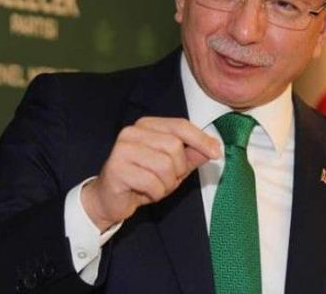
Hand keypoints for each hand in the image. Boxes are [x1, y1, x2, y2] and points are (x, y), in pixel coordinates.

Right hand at [81, 117, 219, 231]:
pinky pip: (151, 182)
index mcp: (147, 125)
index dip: (201, 139)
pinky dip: (154, 193)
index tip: (216, 152)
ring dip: (166, 184)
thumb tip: (214, 147)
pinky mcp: (116, 168)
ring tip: (154, 187)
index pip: (180, 126)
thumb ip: (191, 156)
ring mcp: (122, 148)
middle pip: (174, 146)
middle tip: (167, 180)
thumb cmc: (141, 180)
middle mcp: (132, 132)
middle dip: (178, 170)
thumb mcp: (172, 167)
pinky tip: (143, 193)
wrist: (109, 200)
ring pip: (164, 165)